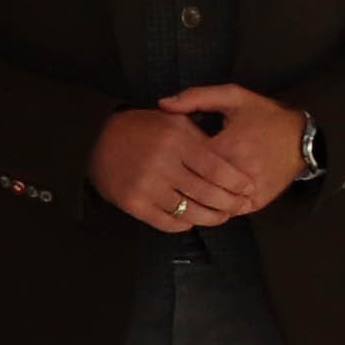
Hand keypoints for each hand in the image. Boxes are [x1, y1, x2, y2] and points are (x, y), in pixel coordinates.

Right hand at [93, 104, 278, 234]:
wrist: (96, 141)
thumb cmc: (140, 129)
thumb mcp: (172, 121)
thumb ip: (199, 136)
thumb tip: (229, 158)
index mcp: (175, 139)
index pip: (216, 166)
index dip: (235, 181)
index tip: (248, 187)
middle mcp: (162, 163)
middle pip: (206, 192)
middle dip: (229, 203)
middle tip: (241, 207)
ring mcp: (147, 185)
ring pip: (189, 211)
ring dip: (210, 218)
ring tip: (222, 217)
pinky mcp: (134, 203)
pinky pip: (167, 222)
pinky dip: (184, 224)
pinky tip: (193, 220)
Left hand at [154, 84, 309, 218]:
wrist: (304, 138)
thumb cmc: (266, 116)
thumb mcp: (233, 97)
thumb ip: (196, 98)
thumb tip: (163, 105)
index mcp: (229, 145)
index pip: (189, 160)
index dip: (173, 159)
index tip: (166, 154)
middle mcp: (240, 172)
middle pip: (198, 186)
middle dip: (180, 182)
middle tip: (166, 175)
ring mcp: (249, 191)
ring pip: (212, 204)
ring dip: (196, 199)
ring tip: (182, 189)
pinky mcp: (257, 203)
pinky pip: (229, 212)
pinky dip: (215, 207)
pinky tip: (205, 198)